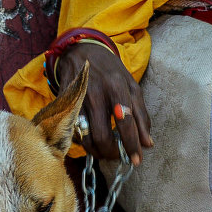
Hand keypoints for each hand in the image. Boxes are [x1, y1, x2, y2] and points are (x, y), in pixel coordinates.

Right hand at [54, 42, 152, 164]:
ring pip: (85, 138)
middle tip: (118, 156)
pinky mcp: (64, 105)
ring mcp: (77, 100)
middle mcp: (95, 93)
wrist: (80, 50)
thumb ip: (141, 115)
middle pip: (102, 136)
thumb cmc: (111, 71)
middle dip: (111, 152)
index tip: (136, 160)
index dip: (131, 145)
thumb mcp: (131, 86)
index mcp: (116, 86)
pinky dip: (84, 142)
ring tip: (106, 151)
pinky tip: (92, 139)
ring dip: (97, 152)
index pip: (125, 122)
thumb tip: (148, 144)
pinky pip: (74, 132)